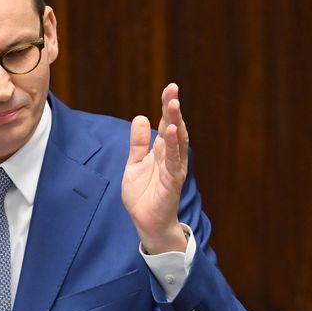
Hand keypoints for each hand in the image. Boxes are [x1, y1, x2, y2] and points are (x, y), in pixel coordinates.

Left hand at [122, 83, 189, 254]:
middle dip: (173, 108)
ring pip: (177, 141)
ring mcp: (173, 168)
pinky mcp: (173, 181)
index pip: (165, 124)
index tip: (169, 88)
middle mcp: (170, 156)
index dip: (166, 106)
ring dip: (175, 122)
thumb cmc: (144, 194)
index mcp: (161, 151)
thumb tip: (140, 117)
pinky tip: (173, 132)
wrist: (147, 222)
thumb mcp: (135, 164)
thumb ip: (138, 143)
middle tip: (172, 89)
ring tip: (173, 104)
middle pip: (173, 127)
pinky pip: (174, 161)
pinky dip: (174, 146)